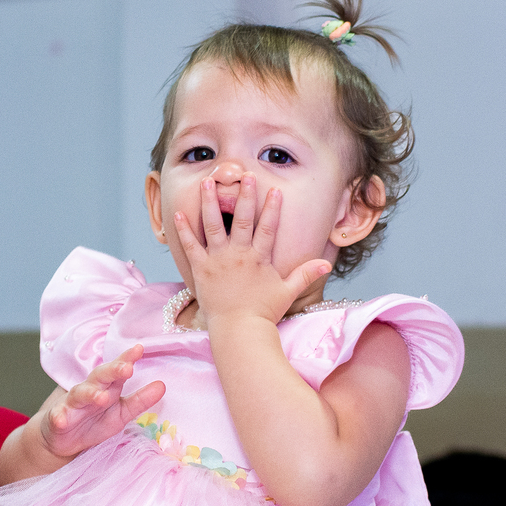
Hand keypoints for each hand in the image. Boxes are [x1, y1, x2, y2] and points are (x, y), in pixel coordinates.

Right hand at [40, 345, 164, 459]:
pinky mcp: (58, 418)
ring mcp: (72, 404)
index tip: (139, 349)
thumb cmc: (95, 421)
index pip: (118, 369)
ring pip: (80, 394)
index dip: (127, 358)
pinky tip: (61, 419)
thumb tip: (162, 385)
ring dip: (90, 394)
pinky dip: (59, 417)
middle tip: (127, 368)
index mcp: (108, 387)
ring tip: (102, 397)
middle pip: (100, 376)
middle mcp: (90, 390)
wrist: (64, 439)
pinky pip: (58, 416)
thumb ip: (140, 400)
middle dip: (112, 371)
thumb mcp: (122, 413)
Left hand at [173, 174, 330, 325]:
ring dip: (210, 203)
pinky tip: (178, 213)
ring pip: (214, 225)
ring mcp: (218, 260)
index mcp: (259, 258)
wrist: (238, 330)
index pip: (268, 228)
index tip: (275, 190)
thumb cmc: (263, 313)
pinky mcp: (201, 269)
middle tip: (245, 176)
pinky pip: (190, 246)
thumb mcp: (288, 292)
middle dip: (244, 196)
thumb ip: (305, 275)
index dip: (273, 208)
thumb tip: (326, 264)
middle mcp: (239, 254)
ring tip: (207, 182)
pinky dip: (184, 230)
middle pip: (243, 219)